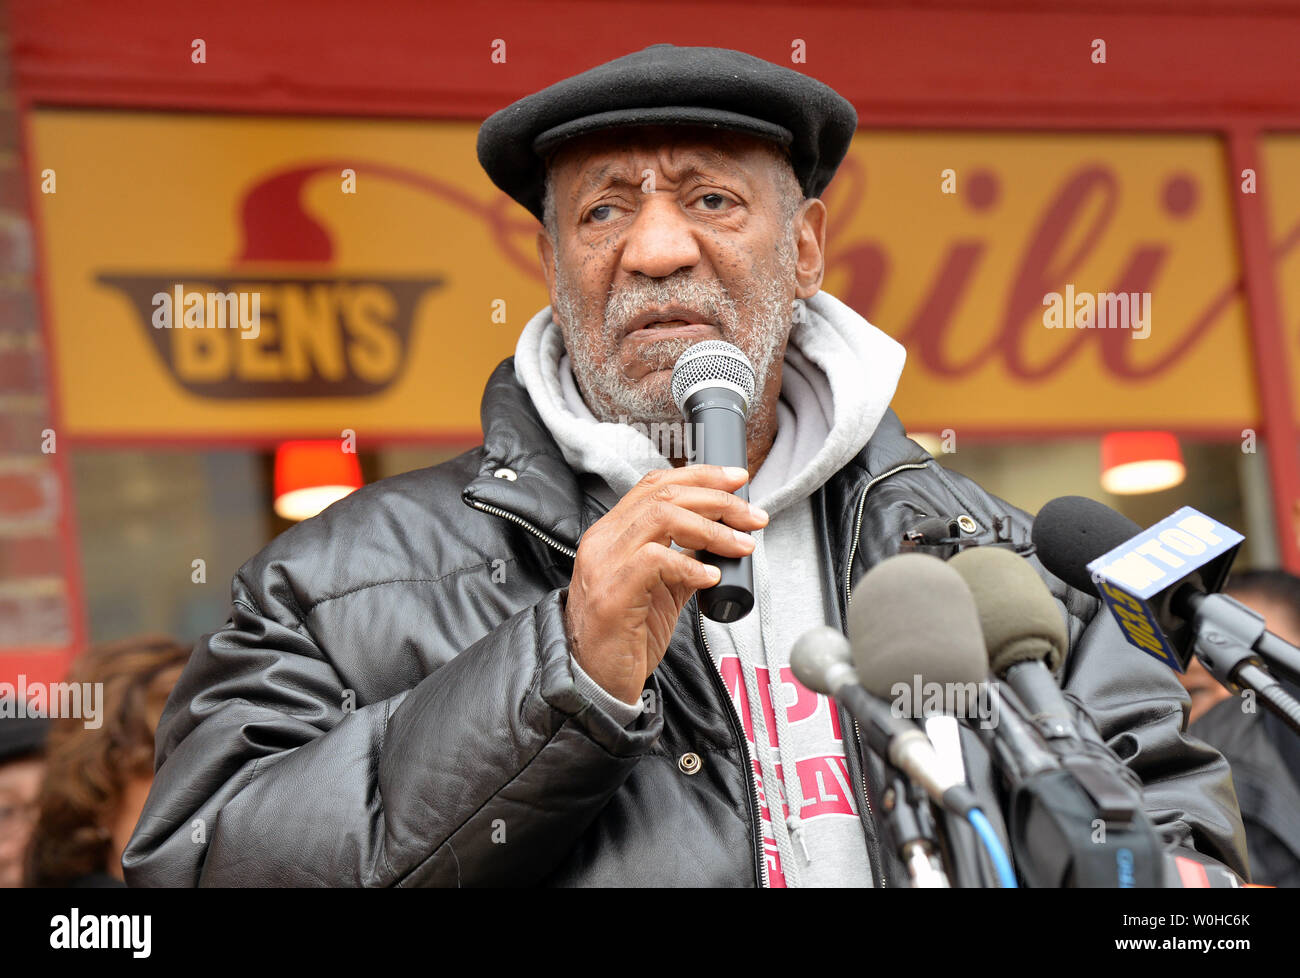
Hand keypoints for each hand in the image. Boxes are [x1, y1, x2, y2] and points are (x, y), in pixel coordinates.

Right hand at [563, 464, 768, 702]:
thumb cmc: (625, 636)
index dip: (701, 475)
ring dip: (713, 529)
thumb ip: (683, 559)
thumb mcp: (659, 589)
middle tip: (753, 517)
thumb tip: (721, 540)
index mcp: (612, 533)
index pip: (655, 483)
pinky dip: (691, 565)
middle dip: (718, 500)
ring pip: (662, 518)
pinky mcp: (612, 594)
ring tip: (741, 545)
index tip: (737, 481)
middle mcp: (603, 541)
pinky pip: (656, 561)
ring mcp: (603, 565)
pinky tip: (712, 576)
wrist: (596, 681)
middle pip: (664, 494)